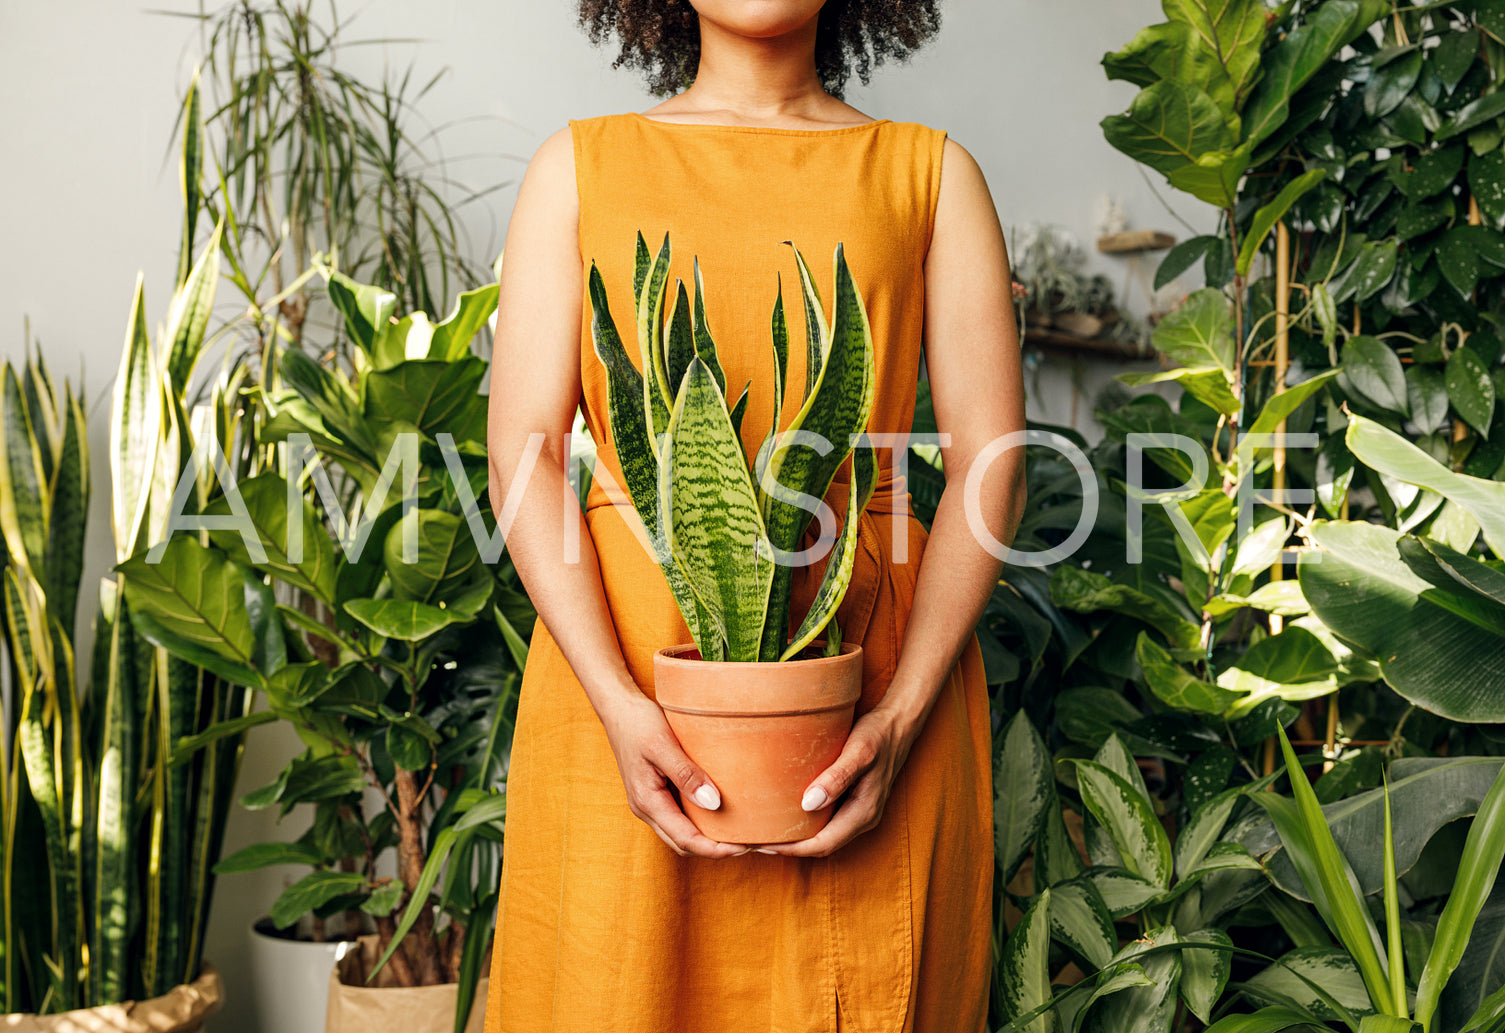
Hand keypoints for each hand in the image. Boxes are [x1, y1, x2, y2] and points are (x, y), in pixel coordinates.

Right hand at [596, 690, 748, 858]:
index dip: (715, 849)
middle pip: (684, 844)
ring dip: (709, 838)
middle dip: (715, 849)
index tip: (744, 846)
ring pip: (683, 833)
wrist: (618, 709)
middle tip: (750, 843)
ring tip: (740, 832)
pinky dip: (702, 821)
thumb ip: (686, 774)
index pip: (685, 840)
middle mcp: (647, 809)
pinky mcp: (657, 793)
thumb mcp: (662, 744)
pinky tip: (721, 812)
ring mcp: (651, 803)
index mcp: (647, 802)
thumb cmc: (638, 723)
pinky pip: (682, 817)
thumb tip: (713, 803)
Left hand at [760, 704, 919, 857]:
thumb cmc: (878, 735)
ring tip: (767, 830)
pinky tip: (788, 812)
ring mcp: (860, 811)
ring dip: (798, 837)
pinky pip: (828, 821)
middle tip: (755, 840)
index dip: (792, 849)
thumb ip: (837, 778)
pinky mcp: (854, 801)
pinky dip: (807, 823)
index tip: (763, 844)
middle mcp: (863, 818)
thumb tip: (809, 804)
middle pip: (822, 845)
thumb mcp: (858, 752)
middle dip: (790, 847)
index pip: (823, 844)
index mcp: (864, 812)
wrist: (898, 723)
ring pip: (825, 835)